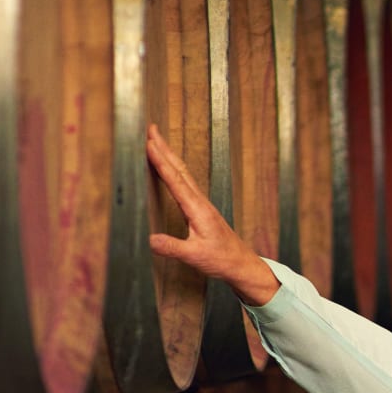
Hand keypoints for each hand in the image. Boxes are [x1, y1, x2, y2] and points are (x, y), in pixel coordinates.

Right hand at [144, 123, 280, 305]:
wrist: (242, 264)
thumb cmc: (222, 259)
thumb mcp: (195, 256)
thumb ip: (172, 248)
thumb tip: (150, 240)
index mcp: (197, 209)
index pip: (175, 180)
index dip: (161, 162)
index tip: (149, 143)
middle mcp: (200, 202)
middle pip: (179, 169)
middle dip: (164, 148)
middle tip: (151, 128)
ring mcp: (202, 204)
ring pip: (183, 173)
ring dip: (169, 155)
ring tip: (157, 141)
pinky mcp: (203, 209)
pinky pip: (186, 182)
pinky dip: (175, 170)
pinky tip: (171, 169)